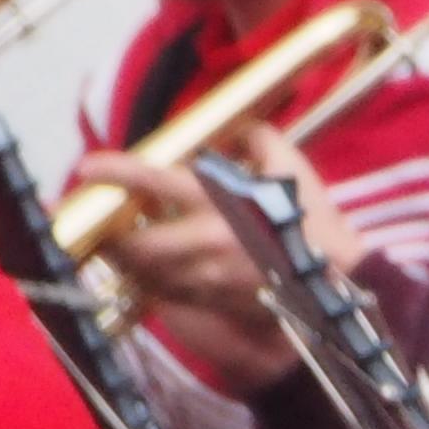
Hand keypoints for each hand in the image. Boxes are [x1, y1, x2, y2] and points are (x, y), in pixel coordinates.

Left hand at [79, 126, 311, 395]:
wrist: (340, 288)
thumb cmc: (317, 227)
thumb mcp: (294, 172)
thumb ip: (260, 142)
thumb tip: (240, 127)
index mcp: (226, 204)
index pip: (158, 183)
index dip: (118, 173)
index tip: (88, 167)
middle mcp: (209, 243)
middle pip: (136, 244)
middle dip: (108, 234)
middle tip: (92, 220)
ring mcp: (208, 278)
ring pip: (143, 272)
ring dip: (120, 257)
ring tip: (110, 241)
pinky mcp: (212, 302)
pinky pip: (162, 291)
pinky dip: (144, 277)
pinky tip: (140, 266)